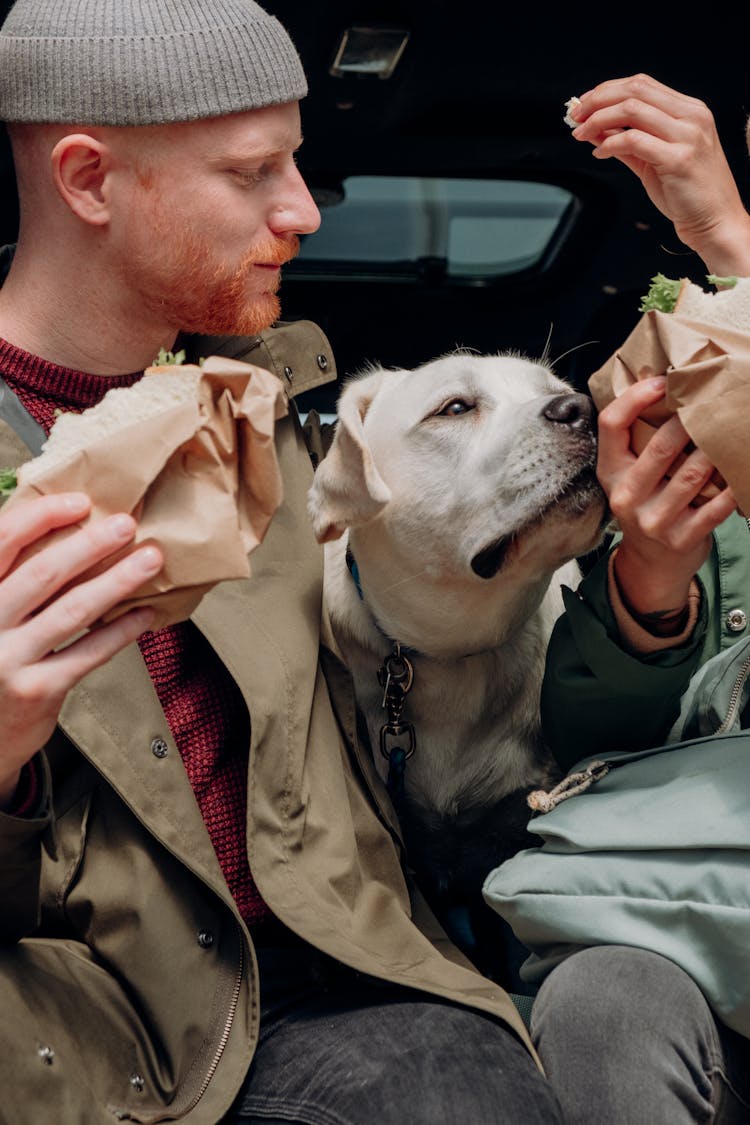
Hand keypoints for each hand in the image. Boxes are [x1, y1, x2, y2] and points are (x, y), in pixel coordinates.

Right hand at [0, 492, 161, 808]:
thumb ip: (10, 576)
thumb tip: (62, 526)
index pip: (2, 542)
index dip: (40, 517)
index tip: (79, 503)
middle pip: (42, 574)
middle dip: (90, 545)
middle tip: (127, 525)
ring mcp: (8, 660)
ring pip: (71, 610)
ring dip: (115, 582)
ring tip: (149, 560)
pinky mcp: (38, 691)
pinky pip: (88, 652)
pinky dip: (120, 631)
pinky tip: (144, 614)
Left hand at [567, 74, 749, 276]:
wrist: (713, 221)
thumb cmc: (685, 192)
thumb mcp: (654, 158)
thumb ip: (627, 140)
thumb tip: (595, 128)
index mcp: (689, 110)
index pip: (642, 84)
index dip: (607, 90)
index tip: (583, 105)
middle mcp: (691, 116)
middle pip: (635, 90)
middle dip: (598, 100)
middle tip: (575, 117)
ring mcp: (687, 136)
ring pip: (632, 110)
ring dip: (598, 120)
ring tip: (581, 135)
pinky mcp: (678, 159)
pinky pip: (634, 140)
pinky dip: (610, 143)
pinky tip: (599, 153)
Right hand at [596, 377, 736, 620]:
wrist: (651, 565)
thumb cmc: (645, 506)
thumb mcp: (627, 477)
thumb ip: (637, 444)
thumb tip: (663, 388)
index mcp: (610, 473)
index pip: (611, 425)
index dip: (635, 397)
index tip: (662, 381)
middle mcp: (626, 497)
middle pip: (660, 446)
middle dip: (691, 420)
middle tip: (712, 400)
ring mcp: (653, 521)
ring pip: (693, 473)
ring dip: (717, 449)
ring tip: (732, 429)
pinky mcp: (681, 539)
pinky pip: (717, 506)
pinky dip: (734, 486)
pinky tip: (742, 470)